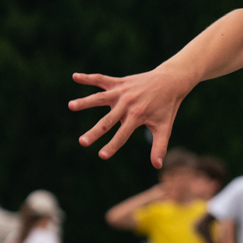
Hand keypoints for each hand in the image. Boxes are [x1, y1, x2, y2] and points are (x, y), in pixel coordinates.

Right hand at [69, 65, 188, 165]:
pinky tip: (75, 76)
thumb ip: (159, 146)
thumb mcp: (165, 127)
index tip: (102, 156)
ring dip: (85, 101)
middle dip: (95, 132)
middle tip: (82, 142)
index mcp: (138, 116)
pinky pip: (101, 79)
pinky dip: (88, 78)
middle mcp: (127, 104)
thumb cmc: (167, 107)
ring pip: (100, 97)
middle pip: (108, 120)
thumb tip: (157, 166)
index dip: (113, 146)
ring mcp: (122, 92)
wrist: (171, 81)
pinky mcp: (119, 82)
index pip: (123, 134)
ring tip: (71, 105)